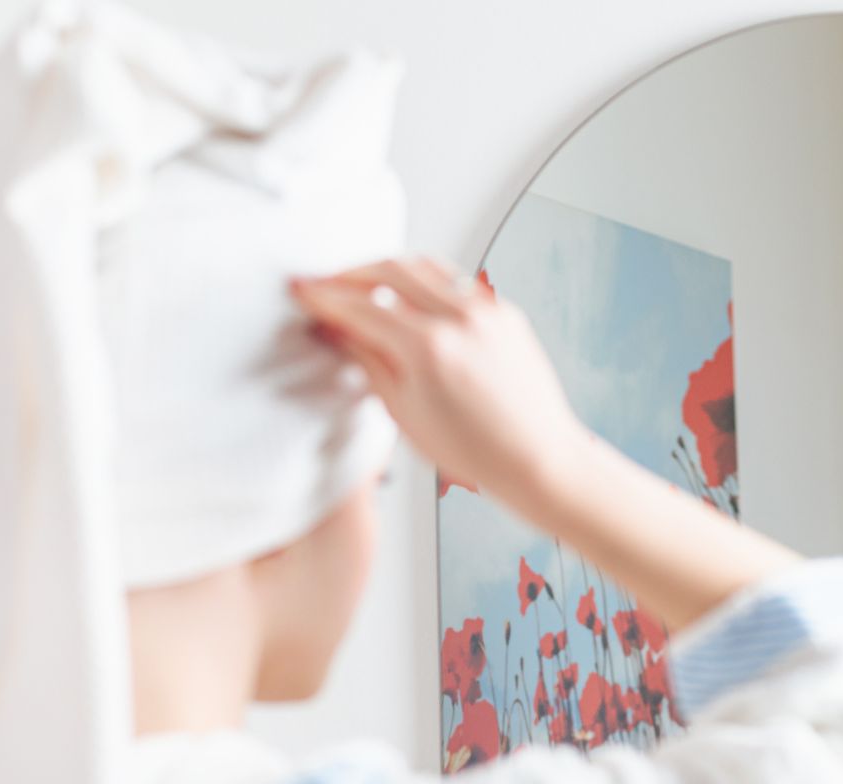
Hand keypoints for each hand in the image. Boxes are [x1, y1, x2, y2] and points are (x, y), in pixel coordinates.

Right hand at [290, 258, 588, 505]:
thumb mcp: (404, 411)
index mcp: (430, 348)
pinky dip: (424, 279)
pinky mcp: (506, 313)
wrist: (539, 459)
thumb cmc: (476, 452)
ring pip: (424, 265)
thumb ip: (368, 360)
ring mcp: (489, 311)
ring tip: (362, 284)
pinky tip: (407, 294)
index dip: (325, 297)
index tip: (303, 291)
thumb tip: (337, 329)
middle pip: (389, 269)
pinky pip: (455, 281)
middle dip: (350, 272)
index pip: (362, 307)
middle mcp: (462, 320)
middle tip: (325, 282)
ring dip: (387, 267)